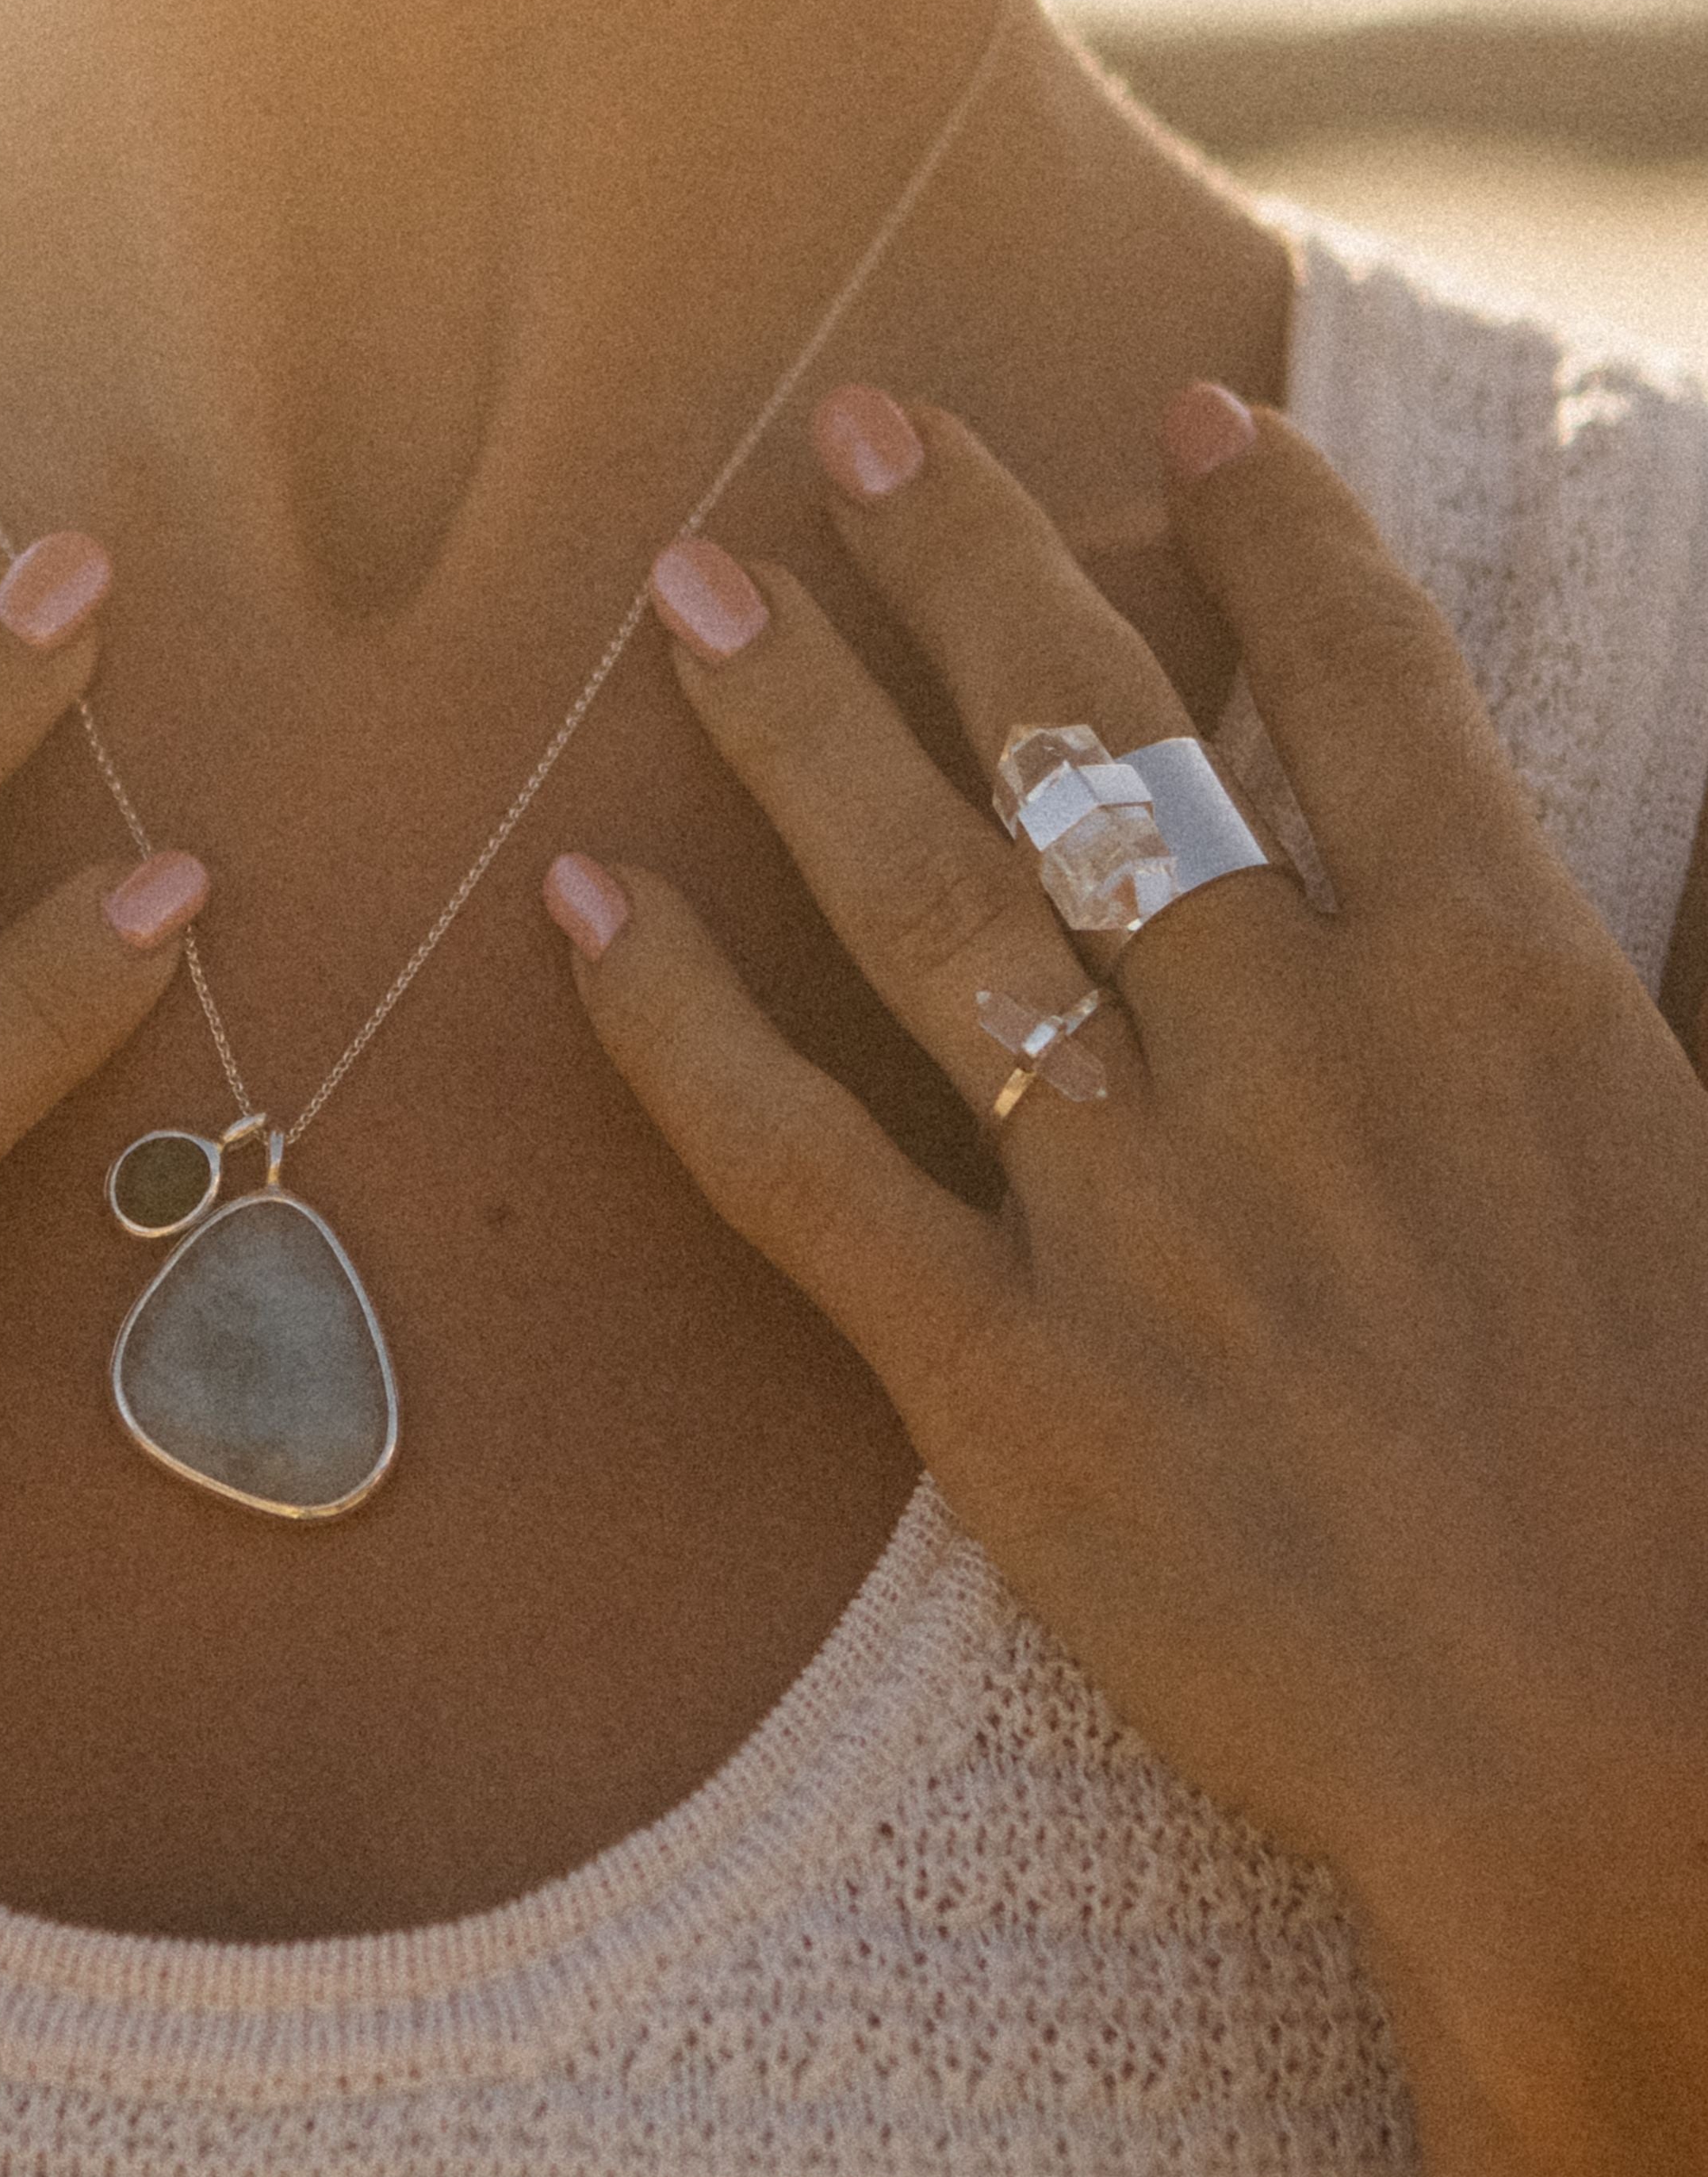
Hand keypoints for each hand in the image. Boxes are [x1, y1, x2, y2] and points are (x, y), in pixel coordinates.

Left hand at [550, 380, 1707, 2071]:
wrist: (1631, 1769)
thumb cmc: (1697, 1493)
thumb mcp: (1678, 1173)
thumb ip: (1549, 1007)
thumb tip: (1465, 870)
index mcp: (1503, 995)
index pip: (1363, 684)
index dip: (1263, 528)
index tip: (1177, 407)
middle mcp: (1303, 1059)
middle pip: (1104, 742)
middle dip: (970, 562)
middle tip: (848, 431)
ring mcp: (1143, 1215)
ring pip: (934, 899)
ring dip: (803, 722)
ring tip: (692, 590)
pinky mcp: (1009, 1385)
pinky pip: (799, 1165)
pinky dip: (677, 1027)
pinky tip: (580, 904)